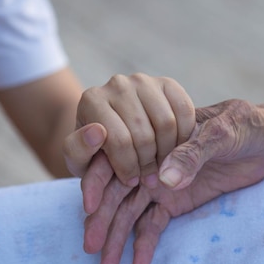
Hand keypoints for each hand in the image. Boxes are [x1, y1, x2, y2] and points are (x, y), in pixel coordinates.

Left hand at [63, 73, 194, 188]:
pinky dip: (184, 136)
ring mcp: (144, 81)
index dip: (128, 167)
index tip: (131, 181)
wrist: (115, 133)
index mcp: (92, 100)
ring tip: (160, 166)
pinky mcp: (167, 83)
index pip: (118, 140)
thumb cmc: (95, 151)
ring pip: (166, 123)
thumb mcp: (79, 160)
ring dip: (168, 153)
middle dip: (148, 164)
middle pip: (144, 134)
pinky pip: (184, 111)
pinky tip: (173, 150)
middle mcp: (117, 84)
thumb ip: (78, 151)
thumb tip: (97, 132)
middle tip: (149, 179)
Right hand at [82, 99, 263, 263]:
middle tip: (90, 247)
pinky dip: (144, 245)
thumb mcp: (221, 133)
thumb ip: (192, 153)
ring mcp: (161, 186)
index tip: (89, 206)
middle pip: (118, 193)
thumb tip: (163, 179)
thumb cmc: (241, 125)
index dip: (98, 182)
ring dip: (116, 239)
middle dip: (102, 220)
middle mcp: (150, 164)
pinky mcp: (175, 203)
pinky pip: (154, 225)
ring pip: (130, 214)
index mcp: (153, 139)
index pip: (116, 159)